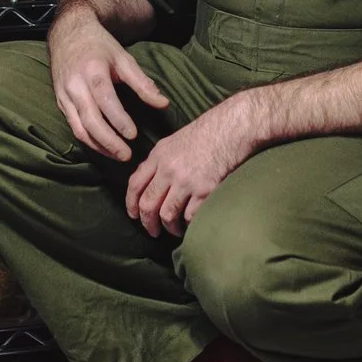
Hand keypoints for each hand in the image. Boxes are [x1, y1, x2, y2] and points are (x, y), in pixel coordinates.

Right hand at [48, 6, 168, 160]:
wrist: (68, 34)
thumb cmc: (99, 46)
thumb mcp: (123, 59)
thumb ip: (142, 83)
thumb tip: (163, 104)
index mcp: (92, 71)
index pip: (105, 100)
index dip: (119, 120)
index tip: (133, 135)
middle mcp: (75, 85)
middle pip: (90, 120)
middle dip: (109, 141)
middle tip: (127, 155)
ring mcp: (64, 96)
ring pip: (79, 128)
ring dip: (98, 146)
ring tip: (118, 156)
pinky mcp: (60, 102)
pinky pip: (73, 127)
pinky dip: (89, 141)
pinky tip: (104, 147)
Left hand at [125, 97, 258, 237]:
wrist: (231, 129)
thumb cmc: (205, 134)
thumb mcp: (172, 142)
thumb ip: (157, 161)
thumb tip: (145, 181)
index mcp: (158, 156)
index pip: (135, 185)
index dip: (131, 204)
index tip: (134, 215)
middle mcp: (168, 169)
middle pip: (148, 204)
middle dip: (147, 223)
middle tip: (153, 231)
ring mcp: (186, 181)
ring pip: (167, 214)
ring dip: (169, 227)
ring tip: (174, 230)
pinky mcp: (205, 190)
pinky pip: (190, 216)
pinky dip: (189, 224)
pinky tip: (191, 223)